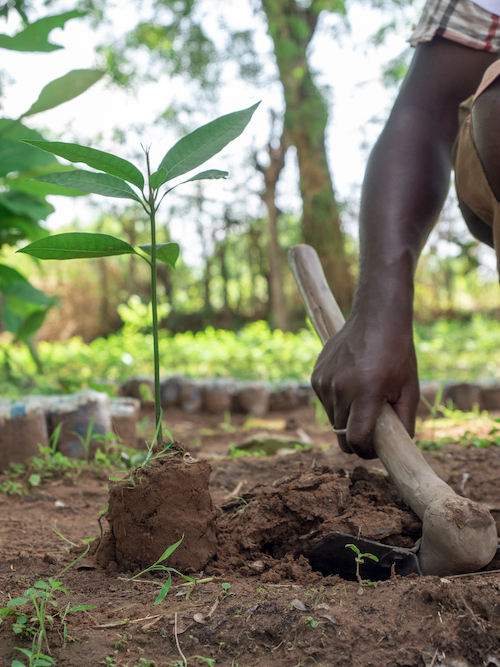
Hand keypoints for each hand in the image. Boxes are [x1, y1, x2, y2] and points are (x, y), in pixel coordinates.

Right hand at [311, 309, 419, 458]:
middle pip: (341, 434)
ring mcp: (324, 382)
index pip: (354, 440)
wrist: (376, 318)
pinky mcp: (316, 376)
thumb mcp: (411, 390)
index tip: (374, 448)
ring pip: (333, 419)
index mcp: (366, 393)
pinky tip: (352, 383)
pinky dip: (338, 401)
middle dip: (356, 436)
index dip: (365, 451)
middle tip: (372, 424)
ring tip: (364, 397)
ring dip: (347, 418)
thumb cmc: (398, 354)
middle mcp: (340, 389)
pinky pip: (326, 402)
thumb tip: (396, 449)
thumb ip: (405, 424)